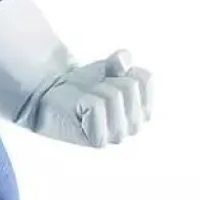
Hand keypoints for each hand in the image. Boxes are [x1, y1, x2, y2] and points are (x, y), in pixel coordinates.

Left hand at [27, 50, 152, 147]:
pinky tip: (79, 109)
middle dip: (108, 82)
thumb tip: (123, 59)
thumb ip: (121, 60)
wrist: (54, 96)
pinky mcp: (99, 140)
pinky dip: (84, 100)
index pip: (147, 78)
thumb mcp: (106, 66)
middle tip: (94, 91)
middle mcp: (135, 126)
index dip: (124, 71)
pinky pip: (96, 106)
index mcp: (144, 109)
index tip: (109, 79)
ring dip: (95, 91)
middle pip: (130, 86)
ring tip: (86, 100)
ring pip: (113, 96)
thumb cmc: (84, 84)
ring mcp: (118, 136)